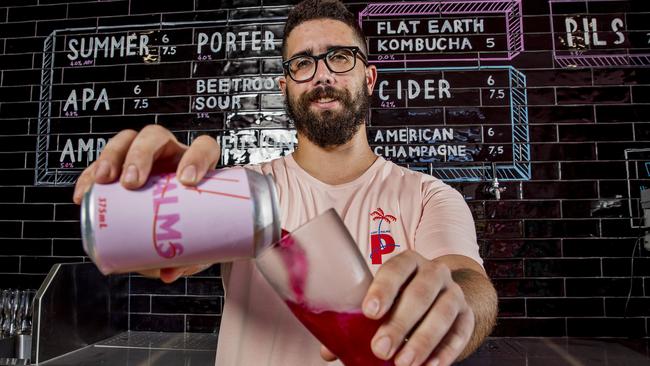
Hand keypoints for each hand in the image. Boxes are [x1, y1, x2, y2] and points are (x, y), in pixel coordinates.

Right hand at [72, 125, 221, 280]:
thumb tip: (168, 272)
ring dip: (113, 156)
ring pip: (127, 140)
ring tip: (104, 181)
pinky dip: (89, 175)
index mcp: (197, 166)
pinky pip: (101, 162)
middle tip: (132, 182)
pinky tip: (83, 194)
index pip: (204, 148)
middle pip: (156, 137)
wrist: (172, 231)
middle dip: (141, 155)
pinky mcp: (119, 168)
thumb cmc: (191, 230)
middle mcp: (170, 156)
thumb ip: (187, 258)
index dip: (197, 157)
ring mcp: (144, 159)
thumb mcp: (195, 244)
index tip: (186, 181)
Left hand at [356, 251, 473, 365]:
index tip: (368, 313)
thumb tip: (329, 351)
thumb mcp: (381, 301)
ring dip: (422, 341)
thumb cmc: (400, 299)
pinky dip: (445, 352)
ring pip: (442, 313)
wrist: (441, 296)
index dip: (382, 290)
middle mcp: (434, 272)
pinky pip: (460, 333)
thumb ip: (356, 322)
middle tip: (380, 348)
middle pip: (419, 294)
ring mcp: (454, 292)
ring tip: (403, 363)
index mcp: (407, 262)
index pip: (395, 269)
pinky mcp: (467, 315)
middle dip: (399, 324)